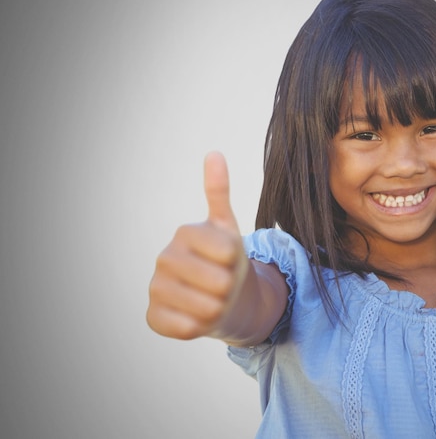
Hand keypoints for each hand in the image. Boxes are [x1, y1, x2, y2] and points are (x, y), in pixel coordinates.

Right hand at [147, 152, 248, 339]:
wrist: (220, 298)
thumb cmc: (226, 261)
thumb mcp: (229, 228)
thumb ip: (220, 193)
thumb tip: (214, 152)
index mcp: (186, 233)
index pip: (228, 251)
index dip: (238, 261)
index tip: (230, 259)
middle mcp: (165, 258)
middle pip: (220, 282)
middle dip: (231, 288)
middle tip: (223, 284)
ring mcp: (156, 288)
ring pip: (205, 308)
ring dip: (218, 309)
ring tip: (213, 300)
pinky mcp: (152, 316)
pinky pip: (184, 328)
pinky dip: (199, 326)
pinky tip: (196, 316)